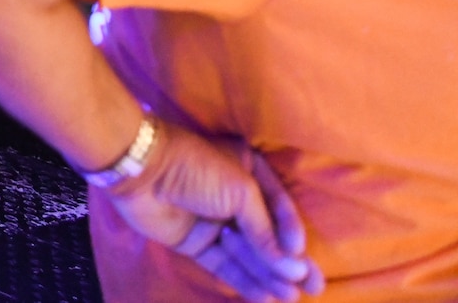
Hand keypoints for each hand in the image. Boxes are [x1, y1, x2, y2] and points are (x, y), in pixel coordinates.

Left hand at [106, 125, 321, 301]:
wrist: (142, 170)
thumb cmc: (196, 168)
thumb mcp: (242, 192)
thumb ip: (264, 231)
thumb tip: (291, 269)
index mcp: (248, 172)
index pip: (279, 207)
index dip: (291, 233)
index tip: (300, 254)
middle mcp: (233, 198)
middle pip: (266, 236)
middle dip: (289, 263)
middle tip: (315, 289)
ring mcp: (213, 222)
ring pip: (247, 254)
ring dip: (269, 276)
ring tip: (290, 298)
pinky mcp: (195, 243)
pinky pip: (224, 266)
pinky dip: (244, 281)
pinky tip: (265, 298)